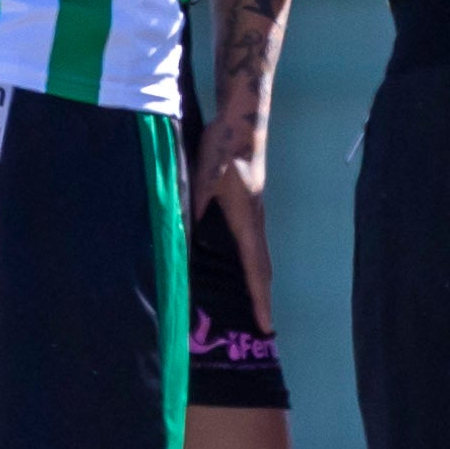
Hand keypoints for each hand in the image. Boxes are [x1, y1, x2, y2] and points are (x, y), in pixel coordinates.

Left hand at [191, 110, 276, 332]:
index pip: (256, 269)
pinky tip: (240, 268)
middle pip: (263, 268)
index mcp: (246, 221)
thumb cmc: (223, 149)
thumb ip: (194, 207)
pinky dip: (253, 265)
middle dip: (263, 298)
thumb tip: (183, 239)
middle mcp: (255, 222)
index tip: (266, 325)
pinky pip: (253, 245)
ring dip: (258, 283)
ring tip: (254, 305)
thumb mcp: (204, 179)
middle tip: (263, 326)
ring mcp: (255, 214)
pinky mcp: (250, 206)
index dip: (260, 299)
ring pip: (259, 256)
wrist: (242, 122)